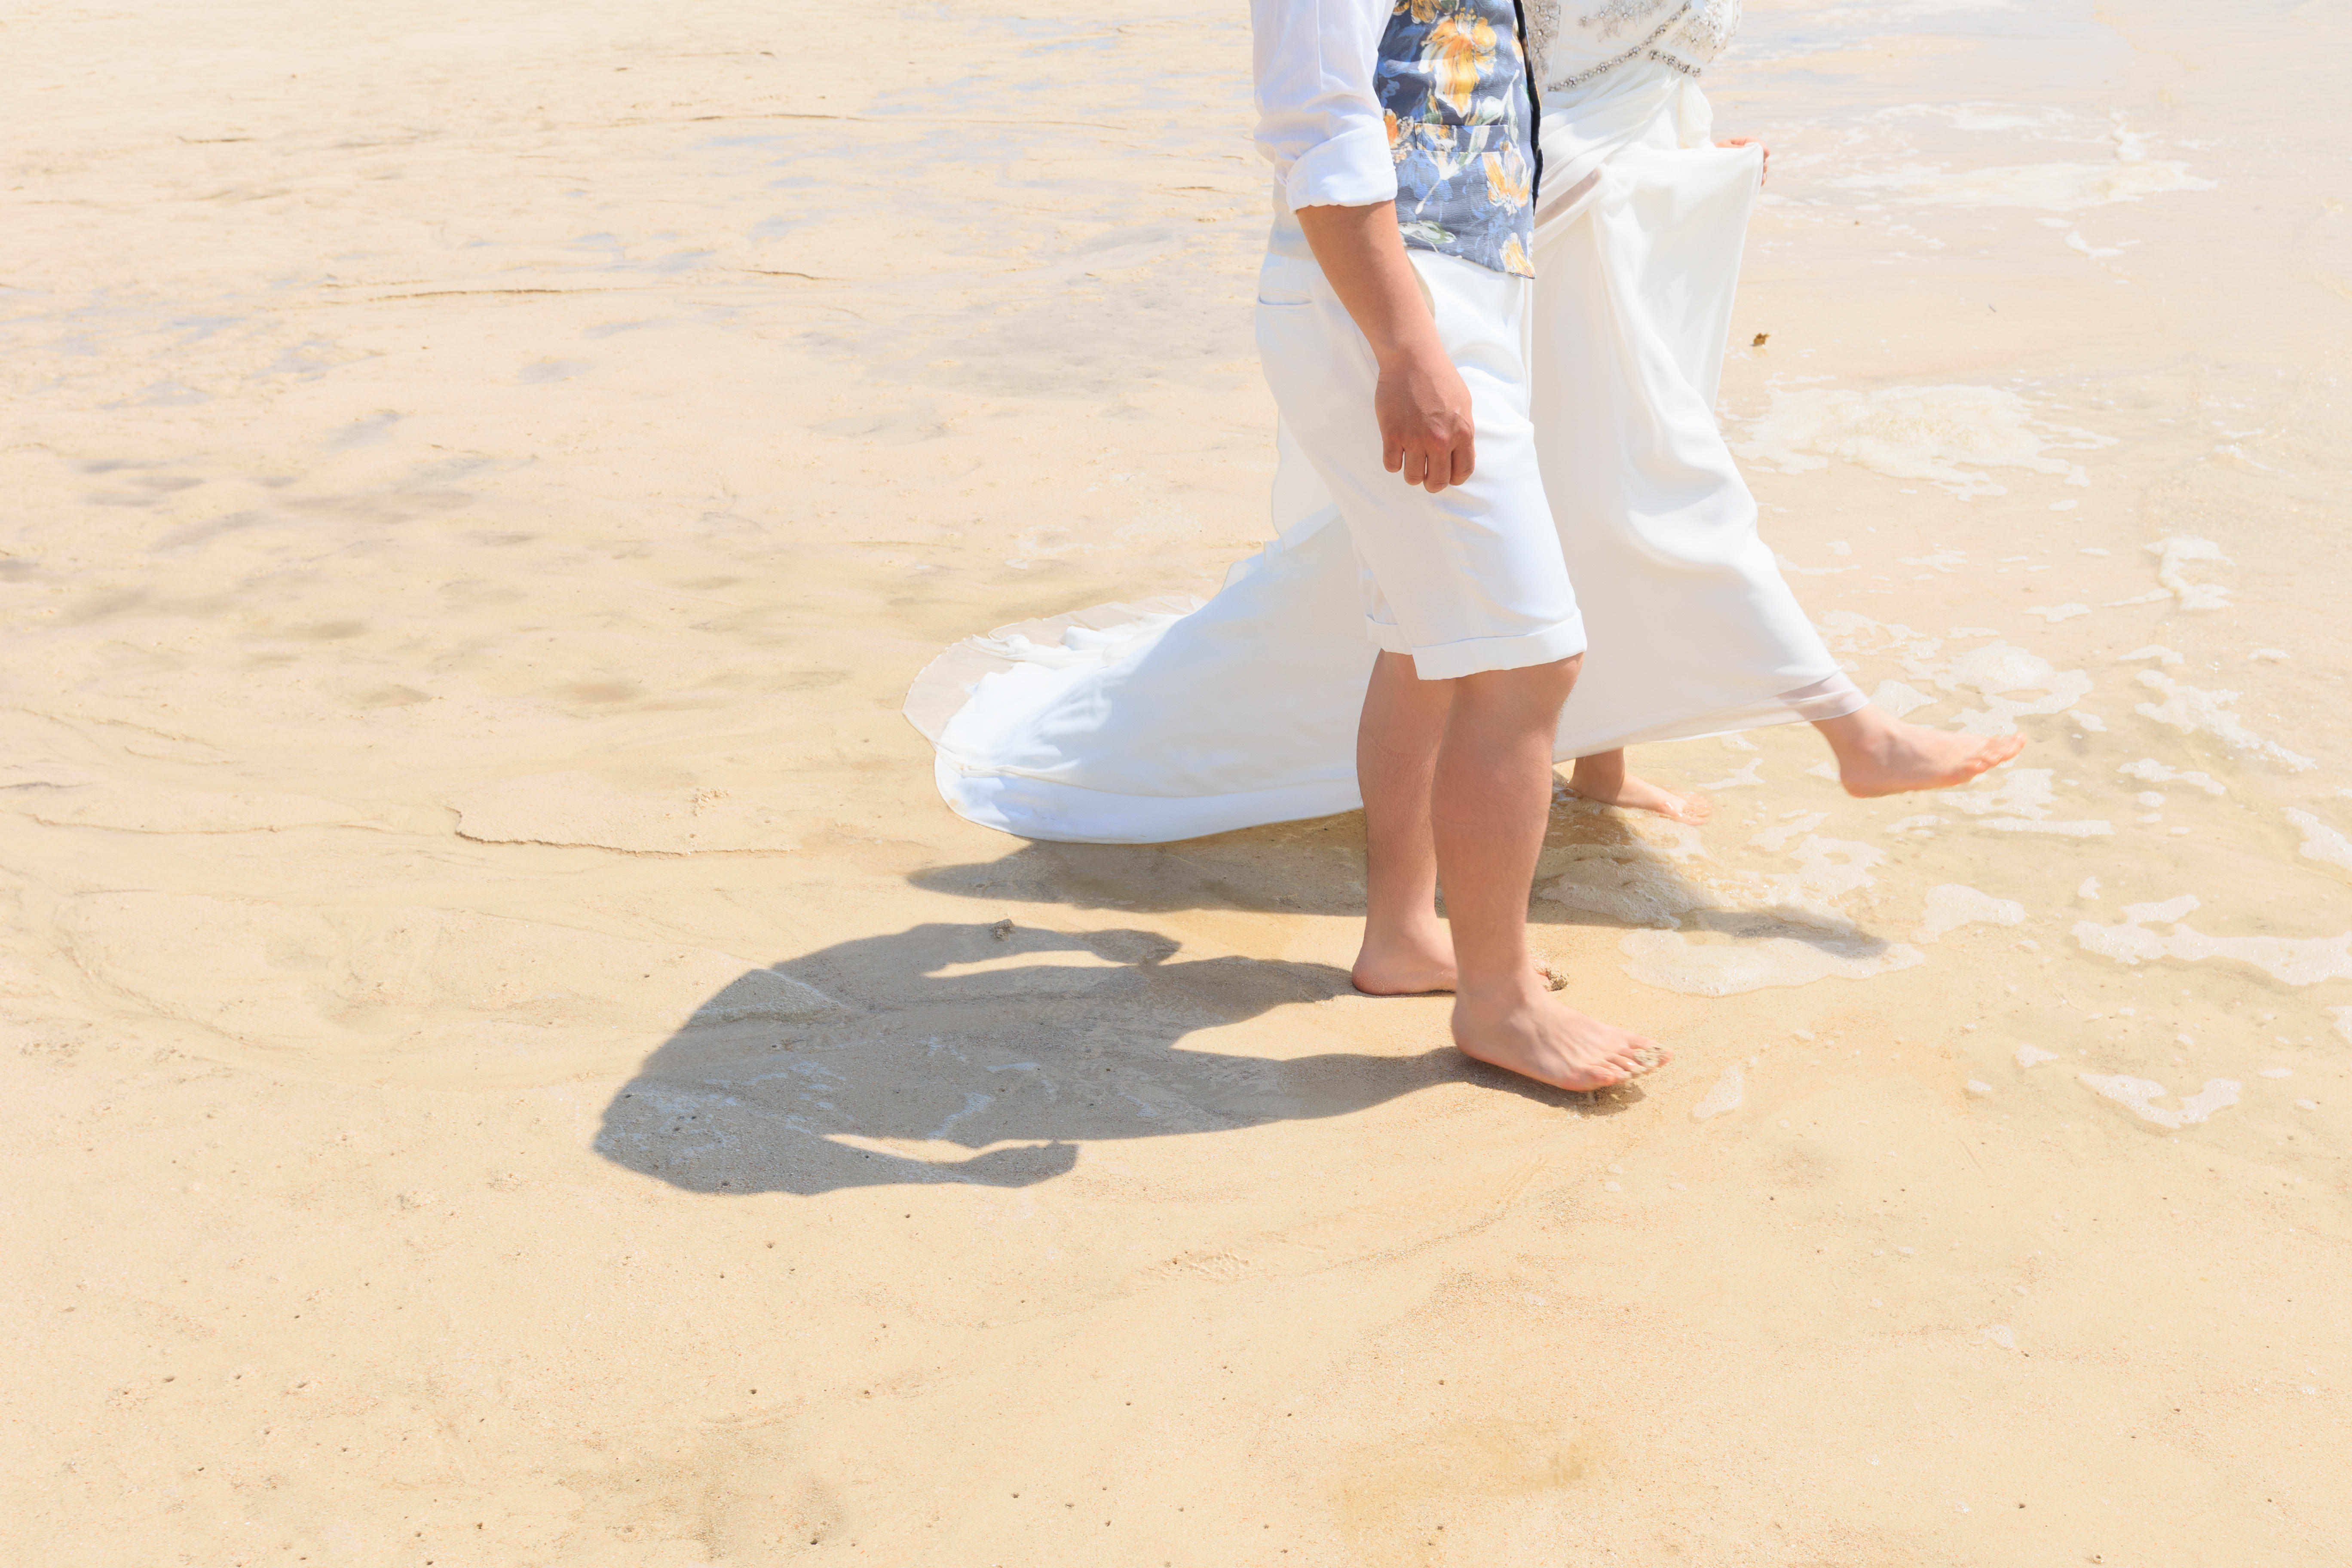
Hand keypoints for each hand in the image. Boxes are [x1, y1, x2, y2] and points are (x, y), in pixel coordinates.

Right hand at [1376, 343, 1476, 492]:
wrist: (1412, 358)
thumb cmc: (1439, 376)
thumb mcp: (1464, 403)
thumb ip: (1463, 430)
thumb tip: (1460, 453)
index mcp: (1462, 433)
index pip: (1462, 472)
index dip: (1453, 478)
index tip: (1446, 476)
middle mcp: (1440, 441)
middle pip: (1437, 481)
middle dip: (1432, 482)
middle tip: (1426, 475)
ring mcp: (1414, 439)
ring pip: (1412, 478)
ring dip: (1411, 474)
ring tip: (1409, 462)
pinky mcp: (1392, 435)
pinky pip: (1391, 465)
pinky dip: (1393, 463)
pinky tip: (1395, 451)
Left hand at [1718, 135, 1767, 183]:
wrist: (1708, 165)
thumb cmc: (1715, 153)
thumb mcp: (1724, 147)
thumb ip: (1737, 148)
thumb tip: (1752, 149)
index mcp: (1744, 143)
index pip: (1759, 145)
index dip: (1763, 149)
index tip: (1763, 155)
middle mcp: (1749, 154)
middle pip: (1763, 157)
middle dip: (1762, 162)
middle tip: (1758, 167)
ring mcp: (1749, 165)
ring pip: (1762, 167)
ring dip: (1762, 172)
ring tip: (1758, 177)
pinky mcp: (1747, 175)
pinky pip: (1758, 177)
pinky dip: (1760, 179)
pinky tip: (1759, 182)